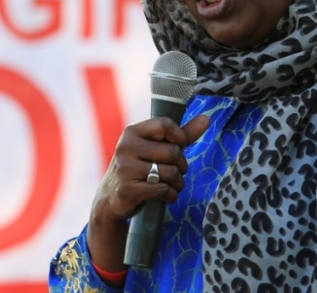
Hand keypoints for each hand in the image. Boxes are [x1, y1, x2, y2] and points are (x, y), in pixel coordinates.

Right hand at [87, 114, 209, 272]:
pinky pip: (163, 190)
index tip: (179, 148)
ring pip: (170, 173)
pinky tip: (167, 196)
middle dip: (182, 165)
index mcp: (132, 132)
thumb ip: (180, 134)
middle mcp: (125, 147)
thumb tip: (206, 118)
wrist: (110, 197)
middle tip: (177, 172)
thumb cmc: (139, 167)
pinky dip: (171, 195)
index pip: (165, 125)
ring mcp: (125, 169)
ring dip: (178, 183)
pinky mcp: (127, 190)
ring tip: (173, 185)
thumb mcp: (155, 148)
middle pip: (172, 152)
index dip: (180, 137)